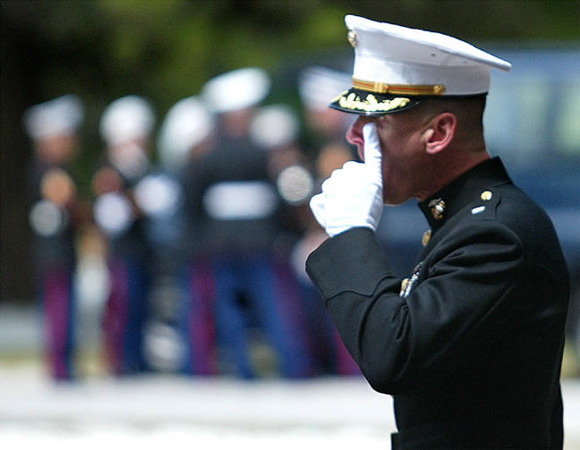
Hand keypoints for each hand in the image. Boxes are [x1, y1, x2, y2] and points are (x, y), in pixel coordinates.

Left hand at [310, 122, 383, 236]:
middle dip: (347, 184)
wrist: (353, 229)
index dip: (372, 140)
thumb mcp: (378, 194)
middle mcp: (351, 175)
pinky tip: (332, 216)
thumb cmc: (368, 215)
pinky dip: (324, 207)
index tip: (370, 127)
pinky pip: (320, 200)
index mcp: (369, 175)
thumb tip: (349, 168)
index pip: (373, 154)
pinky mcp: (321, 197)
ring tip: (345, 210)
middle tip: (355, 201)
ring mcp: (334, 185)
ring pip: (331, 186)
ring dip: (335, 195)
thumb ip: (367, 176)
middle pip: (344, 174)